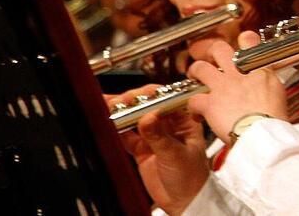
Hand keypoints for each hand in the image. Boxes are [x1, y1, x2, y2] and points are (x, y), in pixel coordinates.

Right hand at [109, 85, 208, 214]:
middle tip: (118, 102)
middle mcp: (169, 125)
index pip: (167, 99)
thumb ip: (160, 136)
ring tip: (106, 106)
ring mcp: (154, 136)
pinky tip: (107, 123)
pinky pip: (127, 136)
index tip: (136, 97)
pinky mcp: (142, 149)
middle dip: (133, 102)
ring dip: (122, 112)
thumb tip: (147, 116)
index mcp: (185, 120)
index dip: (151, 95)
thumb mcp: (176, 155)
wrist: (184, 203)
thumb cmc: (192, 178)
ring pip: (136, 119)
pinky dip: (117, 130)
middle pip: (148, 105)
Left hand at [186, 34, 288, 143]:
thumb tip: (267, 84)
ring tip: (195, 76)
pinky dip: (193, 107)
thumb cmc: (273, 119)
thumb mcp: (279, 93)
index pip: (250, 41)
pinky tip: (197, 114)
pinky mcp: (209, 104)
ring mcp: (222, 87)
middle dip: (214, 51)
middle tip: (213, 57)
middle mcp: (238, 74)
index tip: (243, 41)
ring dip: (196, 71)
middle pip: (220, 49)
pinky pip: (193, 100)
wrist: (263, 133)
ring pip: (200, 68)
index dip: (244, 39)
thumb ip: (268, 83)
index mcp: (259, 70)